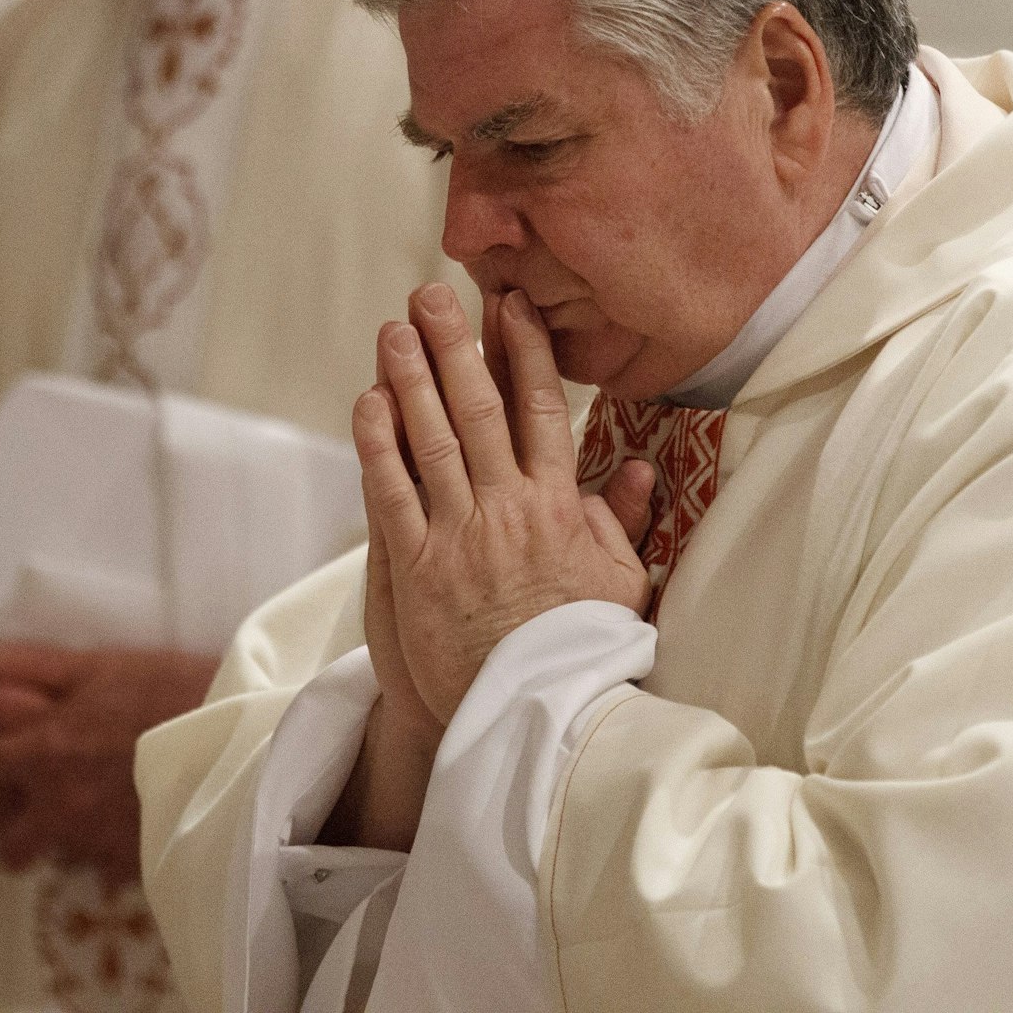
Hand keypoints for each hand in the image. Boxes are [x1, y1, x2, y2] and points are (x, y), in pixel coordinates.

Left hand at [0, 644, 218, 879]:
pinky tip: (129, 815)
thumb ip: (30, 662)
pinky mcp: (134, 866)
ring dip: (56, 838)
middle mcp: (58, 808)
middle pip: (1, 843)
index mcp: (43, 753)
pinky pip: (101, 869)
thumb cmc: (175, 688)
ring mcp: (95, 845)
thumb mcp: (103, 664)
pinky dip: (106, 847)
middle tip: (33, 794)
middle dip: (7, 823)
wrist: (250, 735)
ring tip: (84, 806)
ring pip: (50, 861)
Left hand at [353, 283, 650, 727]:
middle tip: (433, 293)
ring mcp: (461, 536)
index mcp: (560, 506)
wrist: (532, 719)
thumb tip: (645, 466)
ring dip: (411, 378)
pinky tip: (367, 401)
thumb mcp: (620, 584)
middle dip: (455, 345)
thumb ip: (625, 521)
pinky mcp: (417, 568)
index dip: (524, 353)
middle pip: (480, 409)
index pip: (542, 411)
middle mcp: (510, 509)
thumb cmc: (578, 651)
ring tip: (394, 328)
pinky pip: (393, 494)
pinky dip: (378, 444)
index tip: (508, 306)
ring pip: (433, 439)